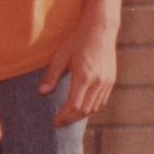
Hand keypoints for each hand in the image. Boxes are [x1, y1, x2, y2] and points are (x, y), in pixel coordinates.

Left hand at [40, 10, 118, 125]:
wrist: (101, 30)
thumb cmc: (78, 41)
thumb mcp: (60, 57)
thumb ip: (51, 76)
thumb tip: (41, 93)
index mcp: (85, 77)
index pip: (74, 106)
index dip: (64, 117)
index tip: (54, 122)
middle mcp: (99, 82)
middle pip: (85, 110)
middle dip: (71, 119)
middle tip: (58, 123)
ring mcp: (107, 82)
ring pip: (95, 107)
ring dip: (81, 115)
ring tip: (67, 117)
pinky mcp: (111, 80)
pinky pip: (102, 100)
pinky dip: (91, 108)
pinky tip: (81, 108)